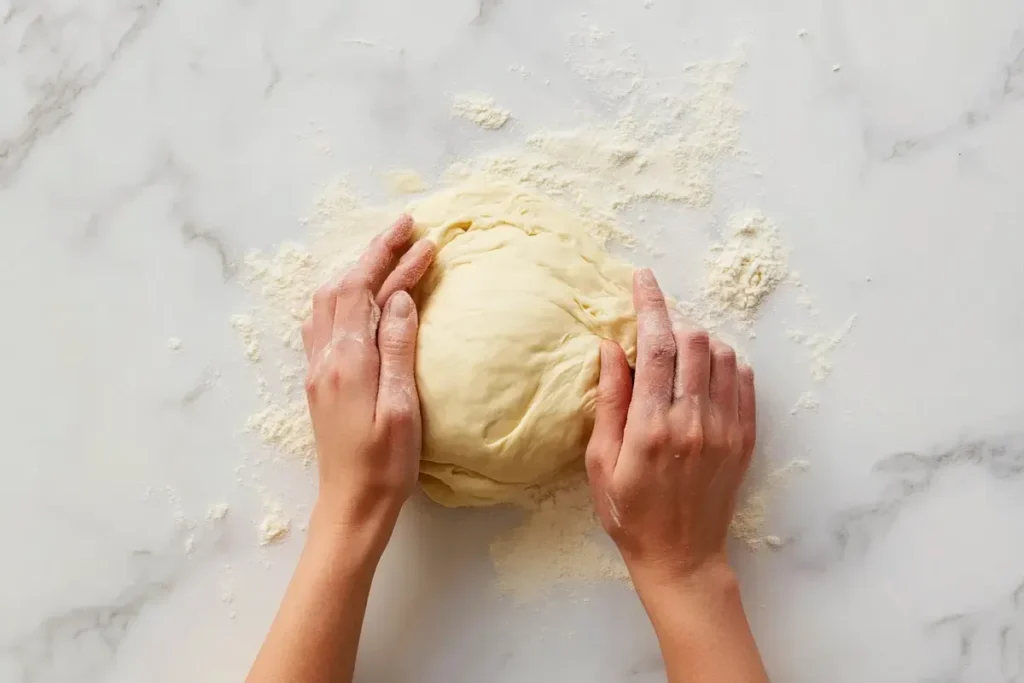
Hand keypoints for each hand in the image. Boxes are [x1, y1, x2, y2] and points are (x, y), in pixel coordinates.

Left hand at [301, 215, 434, 549]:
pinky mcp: (321, 382)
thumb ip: (397, 348)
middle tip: (406, 229)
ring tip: (385, 253)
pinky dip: (343, 295)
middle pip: (343, 287)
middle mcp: (326, 358)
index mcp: (349, 361)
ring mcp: (319, 369)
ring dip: (356, 270)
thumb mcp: (401, 407)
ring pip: (328, 301)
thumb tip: (399, 297)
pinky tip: (356, 296)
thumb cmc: (385, 465)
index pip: (367, 292)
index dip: (393, 259)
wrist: (351, 506)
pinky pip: (324, 321)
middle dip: (374, 252)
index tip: (423, 237)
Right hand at [585, 268, 756, 587]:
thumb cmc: (630, 513)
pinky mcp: (745, 438)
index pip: (655, 347)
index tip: (642, 279)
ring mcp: (725, 430)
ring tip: (677, 362)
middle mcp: (694, 423)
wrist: (682, 557)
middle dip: (673, 324)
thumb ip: (609, 402)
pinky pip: (743, 379)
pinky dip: (724, 365)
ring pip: (722, 354)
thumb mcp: (600, 463)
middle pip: (694, 341)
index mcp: (651, 428)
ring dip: (698, 344)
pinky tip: (703, 378)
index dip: (649, 304)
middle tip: (655, 337)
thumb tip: (612, 348)